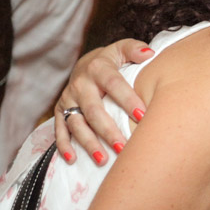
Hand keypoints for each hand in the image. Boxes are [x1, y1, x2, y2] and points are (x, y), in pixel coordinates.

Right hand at [54, 39, 153, 164]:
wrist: (84, 64)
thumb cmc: (111, 61)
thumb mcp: (121, 49)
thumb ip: (134, 49)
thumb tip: (149, 54)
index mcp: (98, 69)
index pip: (114, 85)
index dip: (127, 100)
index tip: (143, 116)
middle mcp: (80, 85)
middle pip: (93, 111)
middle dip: (108, 131)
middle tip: (123, 147)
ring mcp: (69, 99)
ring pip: (77, 124)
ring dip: (89, 143)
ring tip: (103, 160)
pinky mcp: (60, 111)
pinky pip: (59, 130)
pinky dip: (64, 146)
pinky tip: (73, 160)